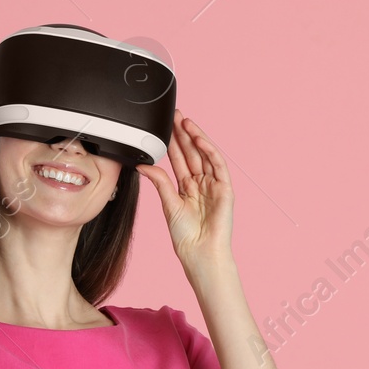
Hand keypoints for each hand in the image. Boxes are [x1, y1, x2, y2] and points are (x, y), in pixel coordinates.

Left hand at [137, 109, 233, 274]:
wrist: (200, 253)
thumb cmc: (186, 236)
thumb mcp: (168, 204)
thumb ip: (159, 181)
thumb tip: (143, 165)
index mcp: (187, 187)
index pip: (179, 159)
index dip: (173, 142)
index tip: (165, 126)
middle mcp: (201, 184)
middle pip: (192, 153)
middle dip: (183, 134)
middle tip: (175, 115)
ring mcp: (214, 185)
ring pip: (204, 155)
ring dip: (196, 138)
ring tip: (185, 122)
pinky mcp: (225, 189)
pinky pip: (218, 165)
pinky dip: (209, 151)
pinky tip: (199, 139)